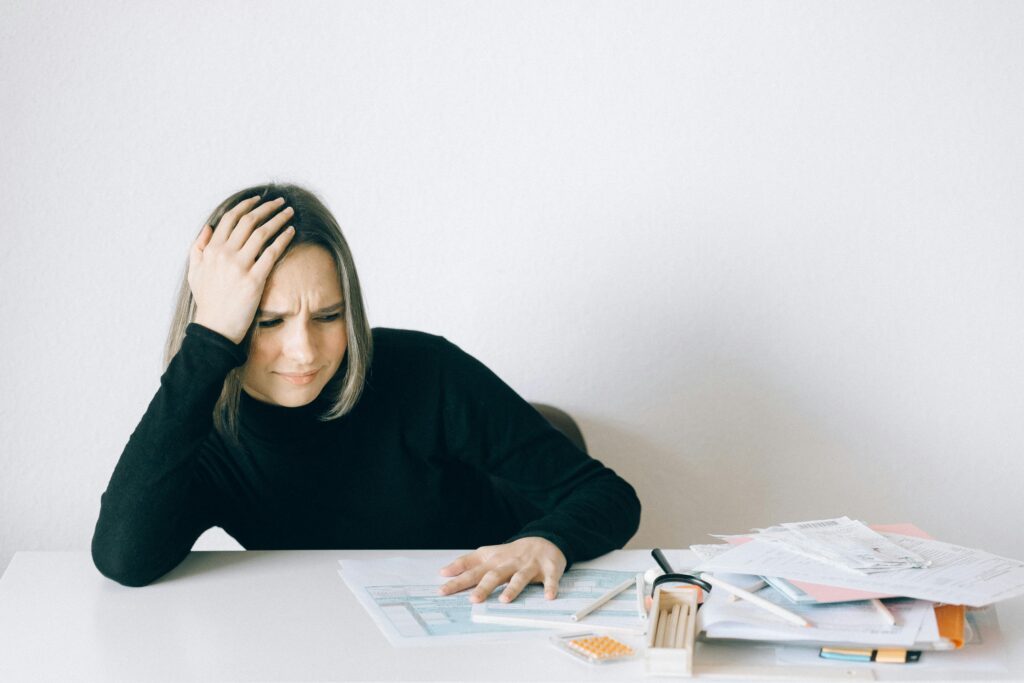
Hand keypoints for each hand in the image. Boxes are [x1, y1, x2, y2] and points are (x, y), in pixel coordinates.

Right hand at [188, 196, 295, 343]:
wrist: (215, 328)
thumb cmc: (208, 301)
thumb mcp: (195, 272)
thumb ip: (199, 248)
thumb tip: (208, 227)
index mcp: (212, 250)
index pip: (230, 218)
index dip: (246, 206)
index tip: (258, 199)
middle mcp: (225, 254)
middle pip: (249, 221)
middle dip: (267, 208)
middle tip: (280, 202)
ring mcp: (240, 266)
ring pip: (262, 233)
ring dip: (278, 219)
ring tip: (290, 213)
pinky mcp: (254, 280)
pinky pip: (271, 253)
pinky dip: (283, 239)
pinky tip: (292, 232)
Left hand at [437, 537, 566, 602]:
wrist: (545, 540)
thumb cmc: (512, 553)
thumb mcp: (488, 554)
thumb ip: (467, 562)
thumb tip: (443, 572)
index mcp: (494, 561)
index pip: (473, 571)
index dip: (458, 580)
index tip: (442, 590)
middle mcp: (510, 563)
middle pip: (495, 575)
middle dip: (484, 587)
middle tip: (473, 600)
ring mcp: (529, 566)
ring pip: (520, 577)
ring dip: (513, 588)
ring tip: (505, 600)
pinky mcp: (549, 568)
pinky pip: (550, 579)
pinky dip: (550, 587)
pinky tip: (549, 597)